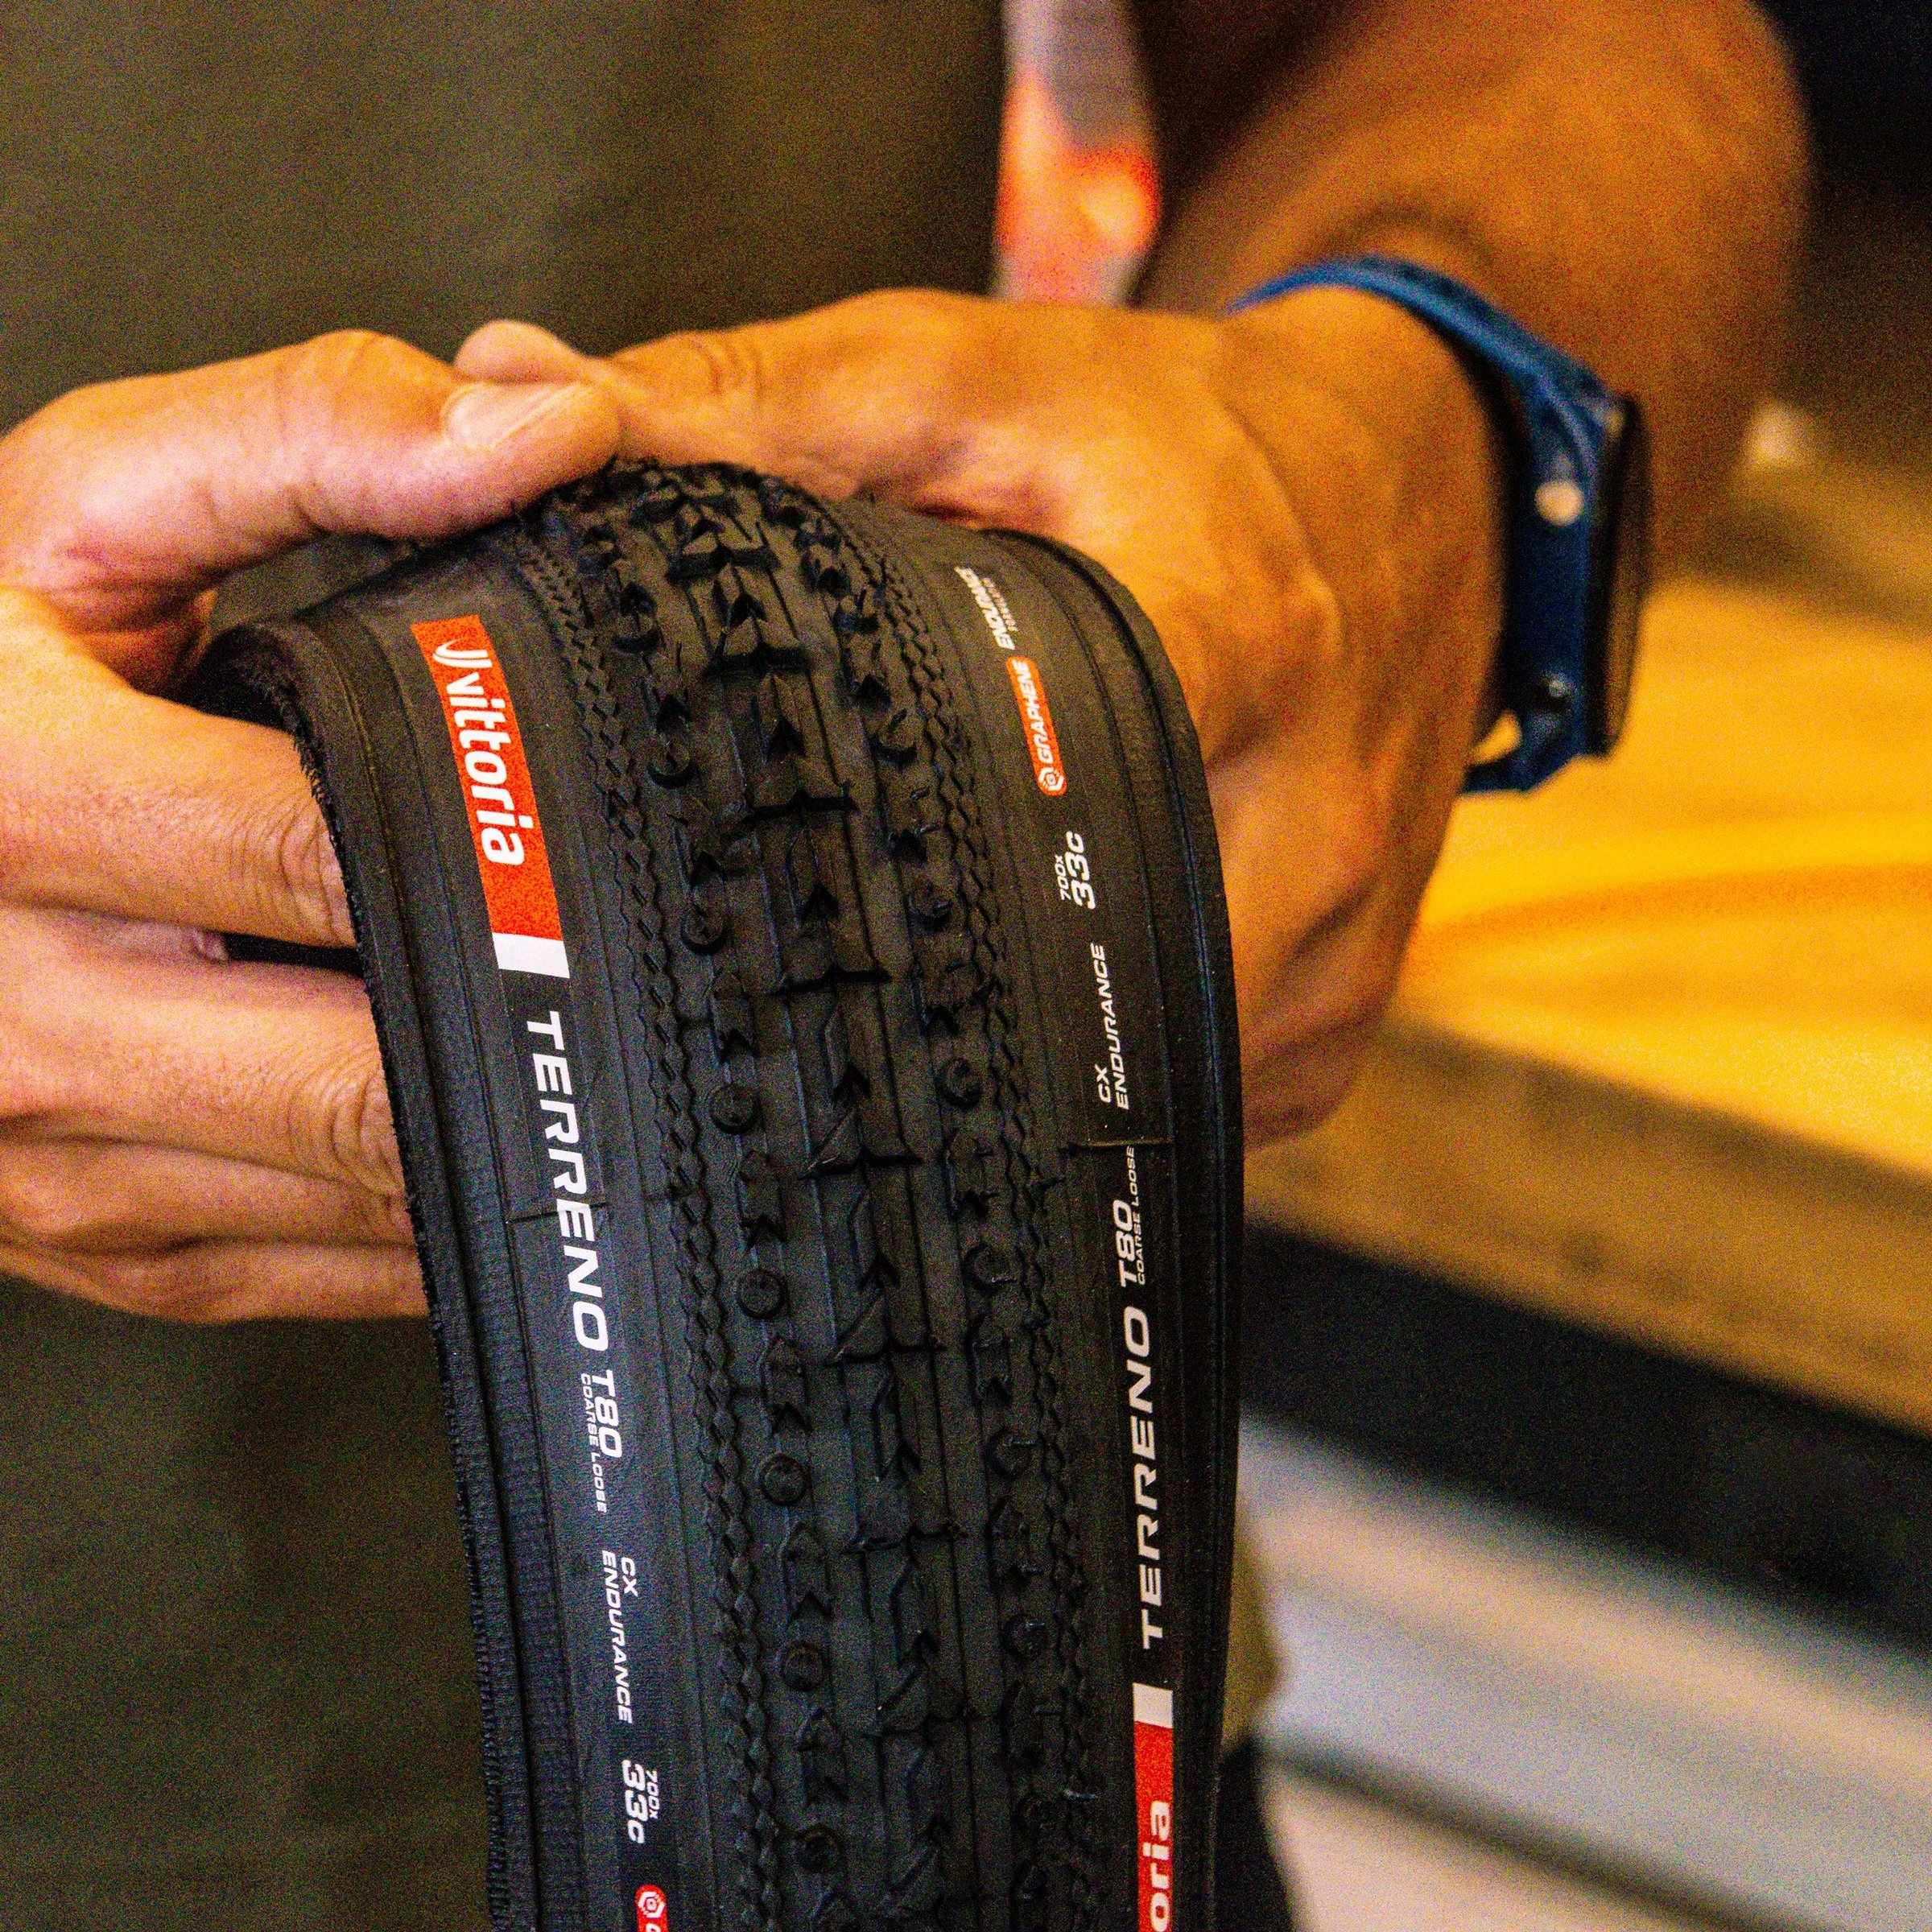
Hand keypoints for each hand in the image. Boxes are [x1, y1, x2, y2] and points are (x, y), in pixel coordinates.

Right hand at [0, 333, 618, 1317]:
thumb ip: (314, 437)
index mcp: (5, 807)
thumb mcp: (85, 502)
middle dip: (554, 1022)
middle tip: (713, 973)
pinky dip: (463, 1204)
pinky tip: (539, 1126)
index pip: (340, 851)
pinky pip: (339, 1261)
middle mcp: (18, 1021)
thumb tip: (554, 431)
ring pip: (374, 1188)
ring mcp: (59, 1169)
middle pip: (375, 1069)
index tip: (661, 835)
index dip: (525, 848)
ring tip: (653, 1047)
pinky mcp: (107, 1248)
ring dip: (528, 1129)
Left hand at [458, 291, 1503, 1138]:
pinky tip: (1018, 1010)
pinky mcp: (1341, 1017)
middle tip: (776, 992)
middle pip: (1058, 988)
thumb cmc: (1189, 432)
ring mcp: (1336, 951)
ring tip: (891, 1009)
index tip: (729, 915)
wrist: (1423, 489)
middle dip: (911, 1001)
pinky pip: (1191, 1101)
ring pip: (1124, 1080)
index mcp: (1220, 650)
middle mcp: (1304, 829)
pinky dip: (1092, 1072)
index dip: (859, 878)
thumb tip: (523, 399)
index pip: (1025, 813)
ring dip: (1002, 1056)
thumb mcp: (973, 377)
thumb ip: (756, 402)